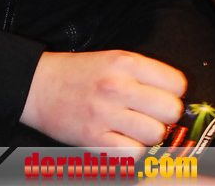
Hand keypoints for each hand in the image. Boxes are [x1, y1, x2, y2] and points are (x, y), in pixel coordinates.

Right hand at [21, 49, 185, 149]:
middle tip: (149, 114)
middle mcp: (118, 86)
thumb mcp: (112, 59)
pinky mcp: (94, 138)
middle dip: (165, 116)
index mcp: (125, 62)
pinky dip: (130, 151)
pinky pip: (132, 154)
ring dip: (148, 136)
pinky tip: (120, 141)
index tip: (162, 96)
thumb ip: (144, 74)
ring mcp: (106, 113)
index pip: (177, 83)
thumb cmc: (79, 73)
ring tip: (132, 128)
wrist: (37, 85)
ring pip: (155, 135)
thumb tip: (176, 98)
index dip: (173, 92)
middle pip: (171, 110)